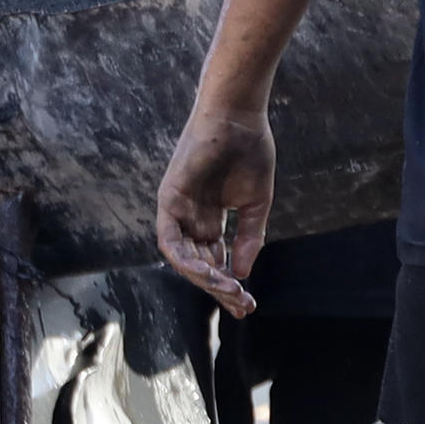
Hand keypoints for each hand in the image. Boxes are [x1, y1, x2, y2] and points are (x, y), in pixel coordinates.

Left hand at [153, 107, 275, 313]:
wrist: (239, 118)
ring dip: (204, 279)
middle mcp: (191, 218)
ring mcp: (178, 210)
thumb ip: (249, 238)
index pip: (216, 260)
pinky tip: (208, 272)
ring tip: (230, 290)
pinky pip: (170, 239)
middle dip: (220, 287)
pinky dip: (185, 260)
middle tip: (243, 305)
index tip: (249, 303)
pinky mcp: (169, 199)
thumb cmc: (250, 152)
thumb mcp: (255, 204)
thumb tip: (242, 273)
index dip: (230, 283)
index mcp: (211, 218)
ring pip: (183, 258)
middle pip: (200, 264)